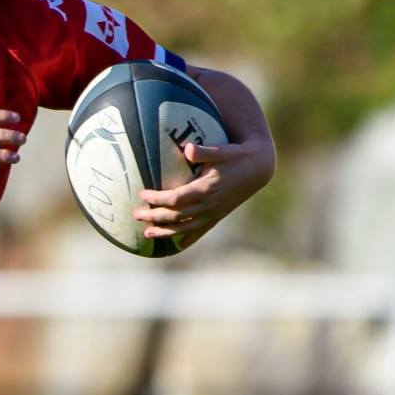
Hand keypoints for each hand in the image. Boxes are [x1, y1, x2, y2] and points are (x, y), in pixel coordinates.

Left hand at [133, 137, 274, 247]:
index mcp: (206, 189)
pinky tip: (176, 246)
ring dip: (165, 232)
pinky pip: (200, 231)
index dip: (158, 198)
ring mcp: (213, 213)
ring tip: (147, 233)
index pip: (176, 199)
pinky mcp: (217, 216)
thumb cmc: (236, 156)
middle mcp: (208, 205)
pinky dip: (187, 239)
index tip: (143, 194)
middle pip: (176, 216)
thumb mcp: (221, 150)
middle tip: (136, 214)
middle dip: (154, 216)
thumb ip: (203, 151)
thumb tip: (187, 148)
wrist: (258, 168)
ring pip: (184, 228)